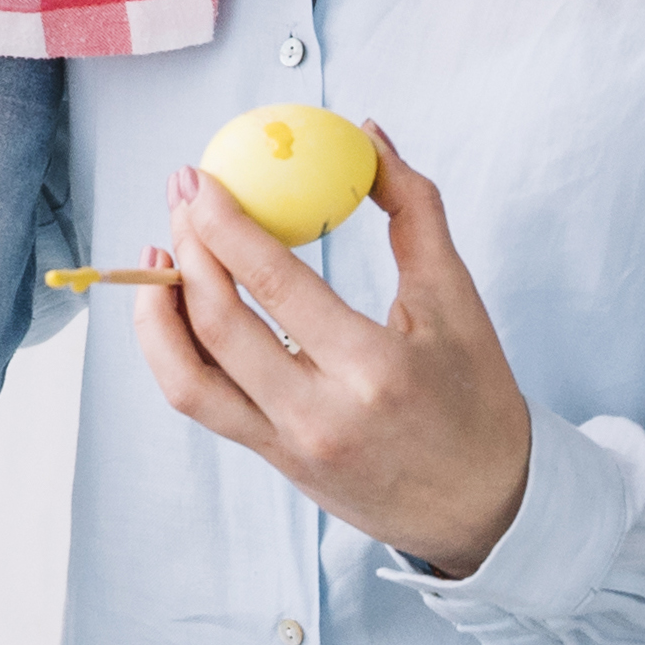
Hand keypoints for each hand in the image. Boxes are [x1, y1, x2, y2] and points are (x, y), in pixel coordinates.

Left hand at [123, 135, 536, 575]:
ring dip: (158, 307)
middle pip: (218, 324)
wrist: (485, 508)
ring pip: (187, 376)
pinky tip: (173, 304)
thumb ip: (414, 210)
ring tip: (160, 250)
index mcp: (375, 369)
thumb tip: (368, 136)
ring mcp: (288, 445)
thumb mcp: (459, 300)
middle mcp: (320, 414)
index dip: (225, 223)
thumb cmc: (477, 397)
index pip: (274, 284)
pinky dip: (171, 349)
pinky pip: (201, 400)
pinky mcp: (272, 460)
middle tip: (182, 192)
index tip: (203, 177)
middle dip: (187, 247)